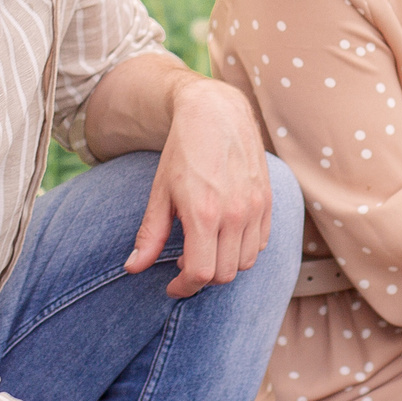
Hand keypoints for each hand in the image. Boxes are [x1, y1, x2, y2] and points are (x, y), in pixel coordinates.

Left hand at [126, 78, 273, 296]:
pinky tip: (224, 235)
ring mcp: (255, 208)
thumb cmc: (183, 151)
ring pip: (246, 262)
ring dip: (224, 264)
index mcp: (203, 213)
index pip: (201, 274)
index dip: (184, 287)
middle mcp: (234, 214)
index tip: (172, 285)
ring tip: (205, 248)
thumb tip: (133, 268)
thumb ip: (149, 234)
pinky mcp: (268, 200)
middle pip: (225, 274)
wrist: (216, 113)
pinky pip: (261, 243)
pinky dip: (243, 249)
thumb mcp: (160, 193)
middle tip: (184, 265)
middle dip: (202, 278)